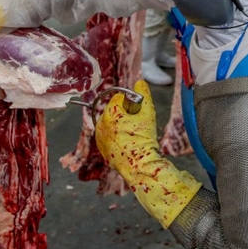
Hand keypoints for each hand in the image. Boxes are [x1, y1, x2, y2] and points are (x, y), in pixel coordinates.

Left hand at [95, 81, 200, 227]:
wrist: (140, 166)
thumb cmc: (144, 140)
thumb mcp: (148, 113)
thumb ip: (144, 94)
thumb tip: (140, 82)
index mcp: (110, 114)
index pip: (118, 97)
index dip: (130, 102)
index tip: (138, 110)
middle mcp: (101, 125)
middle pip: (114, 110)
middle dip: (125, 113)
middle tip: (136, 123)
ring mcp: (100, 138)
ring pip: (110, 123)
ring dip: (120, 125)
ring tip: (133, 134)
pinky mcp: (101, 148)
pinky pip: (108, 136)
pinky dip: (116, 136)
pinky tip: (127, 142)